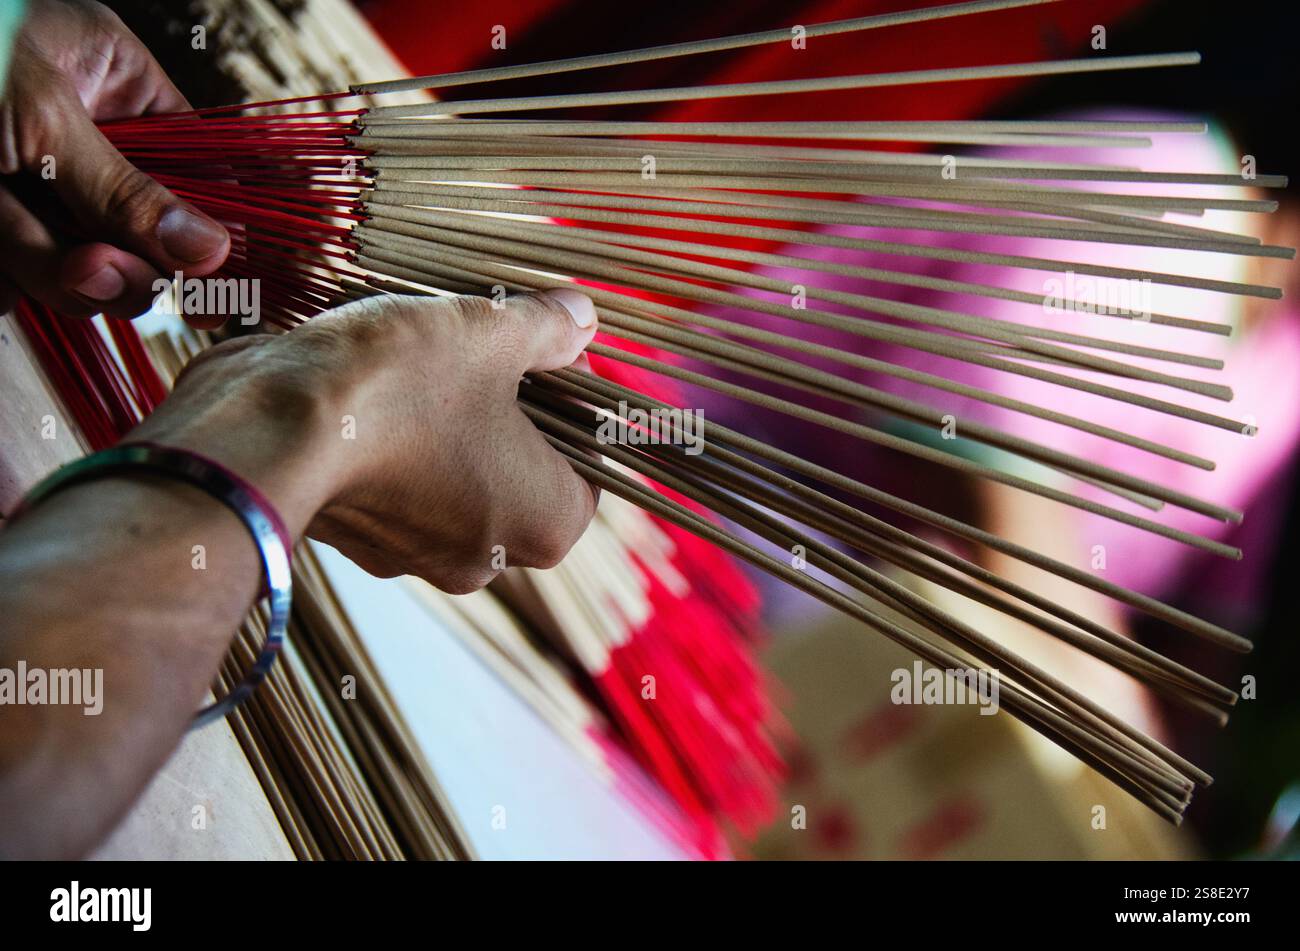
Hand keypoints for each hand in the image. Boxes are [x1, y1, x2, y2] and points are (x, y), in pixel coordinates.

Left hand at [0, 0, 228, 318]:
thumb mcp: (38, 118)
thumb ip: (126, 191)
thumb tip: (213, 251)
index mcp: (109, 84)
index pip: (197, 167)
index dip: (211, 226)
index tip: (220, 279)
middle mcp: (79, 140)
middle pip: (141, 236)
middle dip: (108, 259)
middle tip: (84, 264)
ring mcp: (33, 191)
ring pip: (77, 269)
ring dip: (38, 265)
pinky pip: (20, 285)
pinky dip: (2, 274)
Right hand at [129, 290, 601, 592]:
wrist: (260, 434)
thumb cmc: (396, 389)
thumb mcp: (491, 334)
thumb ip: (549, 329)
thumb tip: (582, 318)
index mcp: (546, 523)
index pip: (588, 462)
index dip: (571, 400)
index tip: (543, 352)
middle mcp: (489, 559)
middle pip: (520, 470)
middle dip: (506, 408)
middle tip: (481, 348)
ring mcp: (416, 557)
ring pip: (455, 475)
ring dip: (446, 421)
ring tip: (418, 361)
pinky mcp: (356, 542)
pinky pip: (396, 484)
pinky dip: (391, 442)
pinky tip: (371, 393)